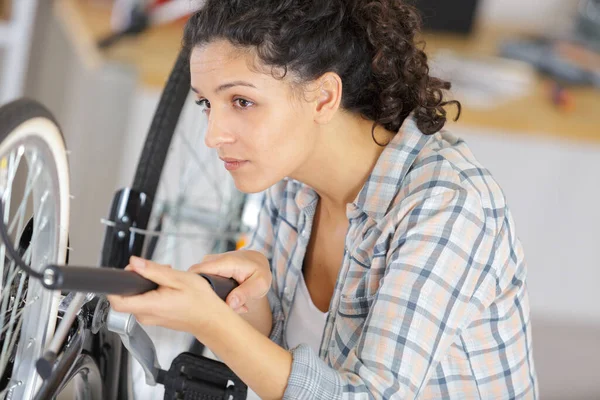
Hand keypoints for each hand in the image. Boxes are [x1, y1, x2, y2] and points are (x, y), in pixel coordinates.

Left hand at [107, 256, 225, 332]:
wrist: (211, 320)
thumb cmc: (200, 302)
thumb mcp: (178, 278)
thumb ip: (153, 271)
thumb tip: (134, 263)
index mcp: (150, 305)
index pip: (117, 300)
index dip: (117, 284)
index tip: (127, 272)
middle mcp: (146, 315)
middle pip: (127, 294)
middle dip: (138, 278)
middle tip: (156, 271)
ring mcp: (149, 319)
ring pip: (136, 297)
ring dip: (147, 284)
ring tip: (167, 279)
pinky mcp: (154, 318)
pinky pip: (145, 302)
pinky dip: (153, 292)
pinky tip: (169, 288)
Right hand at [189, 250, 270, 313]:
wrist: (258, 262)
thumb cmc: (259, 272)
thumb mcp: (259, 284)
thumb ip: (245, 293)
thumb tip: (230, 304)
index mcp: (223, 263)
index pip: (196, 272)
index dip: (193, 286)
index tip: (202, 303)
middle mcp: (212, 261)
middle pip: (195, 280)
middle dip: (206, 297)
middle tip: (224, 307)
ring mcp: (208, 264)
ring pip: (200, 283)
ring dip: (211, 297)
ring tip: (230, 304)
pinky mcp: (208, 269)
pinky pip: (204, 282)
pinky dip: (213, 293)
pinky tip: (227, 300)